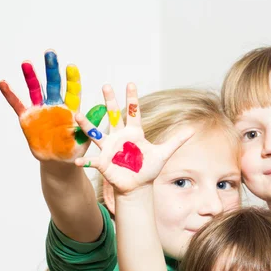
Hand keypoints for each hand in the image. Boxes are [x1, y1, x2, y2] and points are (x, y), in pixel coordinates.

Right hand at [0, 50, 105, 162]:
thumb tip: (103, 108)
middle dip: (52, 69)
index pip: (72, 91)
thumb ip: (90, 122)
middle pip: (53, 84)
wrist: (58, 161)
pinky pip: (17, 104)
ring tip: (26, 62)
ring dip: (30, 76)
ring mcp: (40, 110)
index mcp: (71, 109)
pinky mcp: (27, 118)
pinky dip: (10, 94)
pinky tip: (3, 83)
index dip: (72, 79)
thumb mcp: (85, 137)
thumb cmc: (75, 150)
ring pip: (35, 90)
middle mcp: (55, 105)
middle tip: (50, 53)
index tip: (71, 66)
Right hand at [74, 83, 193, 194]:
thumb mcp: (164, 153)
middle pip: (113, 116)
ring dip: (87, 125)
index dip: (132, 98)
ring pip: (96, 134)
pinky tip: (78, 160)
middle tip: (105, 85)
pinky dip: (85, 160)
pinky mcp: (103, 163)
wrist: (138, 186)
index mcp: (134, 133)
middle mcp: (119, 137)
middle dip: (109, 101)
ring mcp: (109, 149)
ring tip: (77, 114)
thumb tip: (193, 129)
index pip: (133, 112)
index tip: (130, 83)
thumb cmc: (148, 168)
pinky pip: (92, 160)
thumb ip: (176, 140)